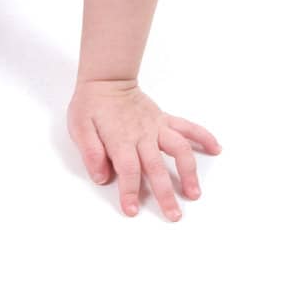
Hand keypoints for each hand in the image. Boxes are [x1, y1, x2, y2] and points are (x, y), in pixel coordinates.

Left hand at [67, 78, 220, 219]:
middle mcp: (142, 135)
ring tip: (195, 193)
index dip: (130, 191)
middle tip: (174, 215)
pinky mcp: (165, 120)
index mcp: (120, 139)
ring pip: (179, 149)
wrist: (107, 79)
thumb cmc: (91, 105)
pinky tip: (216, 149)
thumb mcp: (79, 127)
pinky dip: (203, 137)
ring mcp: (156, 127)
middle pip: (156, 167)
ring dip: (189, 171)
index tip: (132, 210)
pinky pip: (187, 127)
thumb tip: (101, 176)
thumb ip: (91, 152)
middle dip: (165, 193)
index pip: (128, 169)